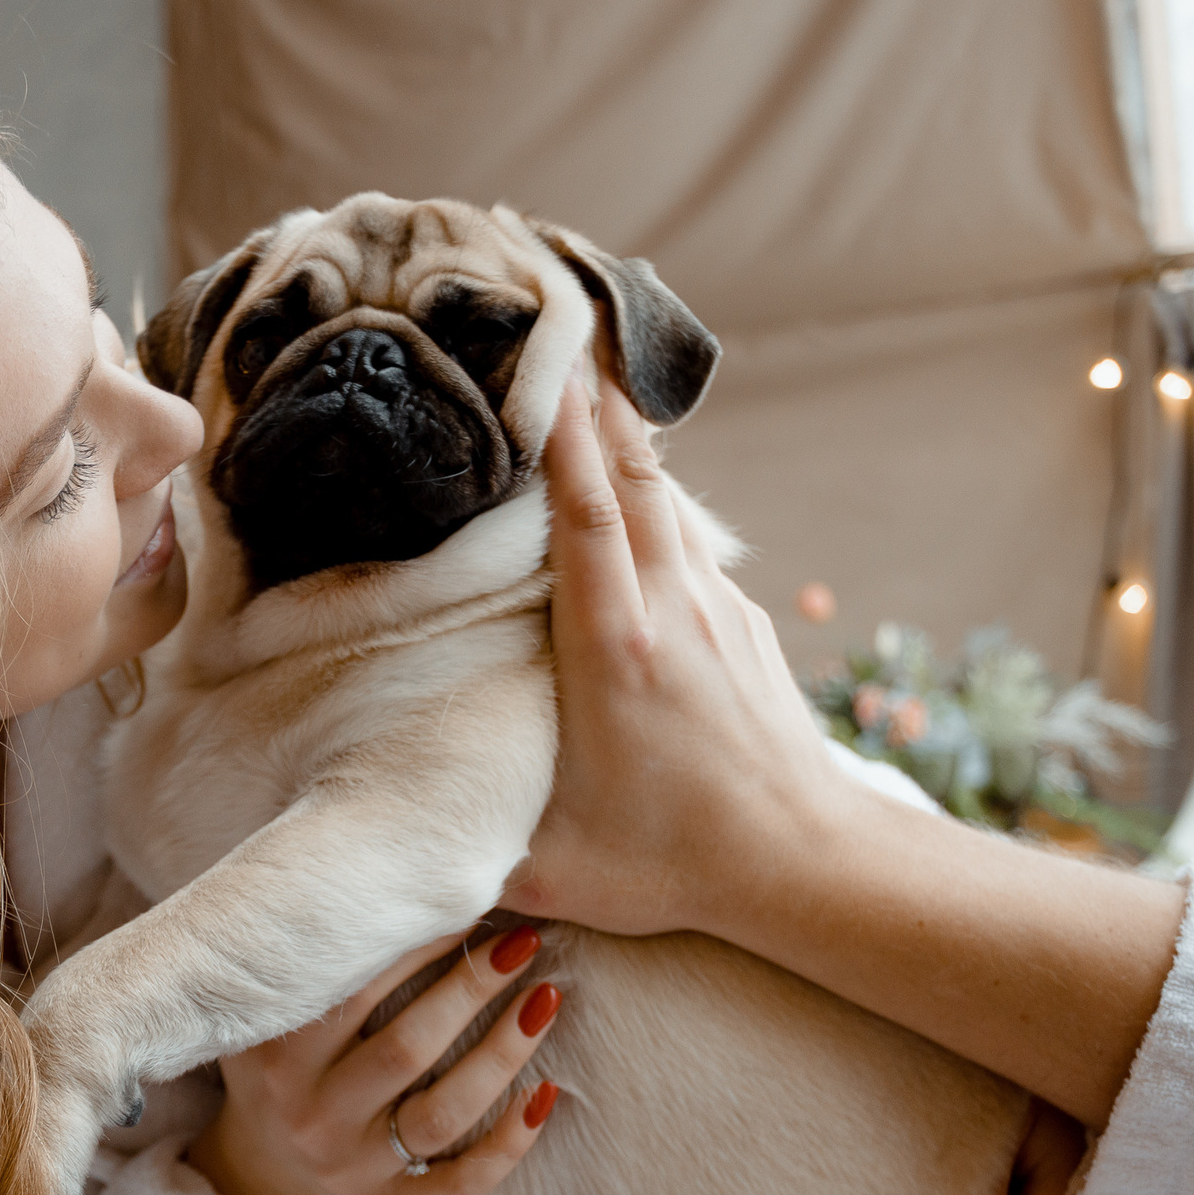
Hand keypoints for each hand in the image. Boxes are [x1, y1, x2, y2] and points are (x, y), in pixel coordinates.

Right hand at [185, 925, 561, 1194]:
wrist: (260, 1162)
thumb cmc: (278, 1056)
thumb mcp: (264, 1007)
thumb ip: (301, 950)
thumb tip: (372, 855)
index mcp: (277, 1056)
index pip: (355, 992)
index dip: (418, 946)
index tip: (465, 901)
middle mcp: (312, 1115)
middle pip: (408, 1050)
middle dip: (472, 989)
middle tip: (523, 940)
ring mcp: (351, 1167)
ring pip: (443, 1115)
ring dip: (503, 1054)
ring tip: (547, 998)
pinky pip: (460, 1185)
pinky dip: (510, 1144)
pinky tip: (546, 1094)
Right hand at [505, 375, 855, 939]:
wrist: (811, 867)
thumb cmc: (677, 867)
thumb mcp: (554, 871)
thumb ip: (467, 848)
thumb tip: (383, 835)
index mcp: (617, 652)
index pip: (583, 515)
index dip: (562, 433)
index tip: (540, 359)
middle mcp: (673, 612)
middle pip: (634, 476)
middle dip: (597, 398)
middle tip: (562, 323)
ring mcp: (719, 613)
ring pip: (670, 499)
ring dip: (630, 439)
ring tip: (591, 381)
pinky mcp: (745, 630)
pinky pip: (693, 541)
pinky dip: (658, 497)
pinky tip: (638, 490)